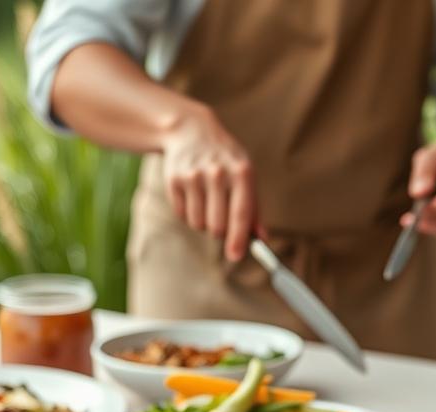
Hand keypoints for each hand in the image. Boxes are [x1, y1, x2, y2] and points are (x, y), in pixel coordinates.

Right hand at [160, 106, 258, 259]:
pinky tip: (192, 193)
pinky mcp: (174, 180)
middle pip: (217, 226)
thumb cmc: (225, 159)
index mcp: (241, 172)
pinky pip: (182, 215)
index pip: (241, 213)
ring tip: (206, 200)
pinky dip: (188, 212)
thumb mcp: (244, 174)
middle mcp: (217, 173)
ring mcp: (194, 176)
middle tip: (221, 219)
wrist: (191, 131)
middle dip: (220, 231)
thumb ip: (254, 207)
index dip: (238, 238)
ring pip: (198, 223)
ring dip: (203, 221)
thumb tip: (261, 238)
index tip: (236, 256)